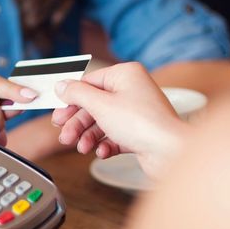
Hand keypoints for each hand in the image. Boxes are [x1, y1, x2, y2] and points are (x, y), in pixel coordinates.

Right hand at [51, 62, 188, 177]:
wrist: (172, 153)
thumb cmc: (142, 124)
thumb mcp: (100, 105)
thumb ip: (77, 93)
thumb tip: (61, 85)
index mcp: (125, 75)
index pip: (89, 82)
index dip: (71, 99)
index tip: (58, 111)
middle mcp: (132, 90)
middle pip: (94, 104)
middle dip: (78, 123)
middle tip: (64, 134)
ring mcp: (136, 112)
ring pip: (102, 122)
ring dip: (88, 136)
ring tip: (81, 147)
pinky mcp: (139, 132)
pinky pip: (114, 135)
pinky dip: (105, 144)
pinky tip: (101, 152)